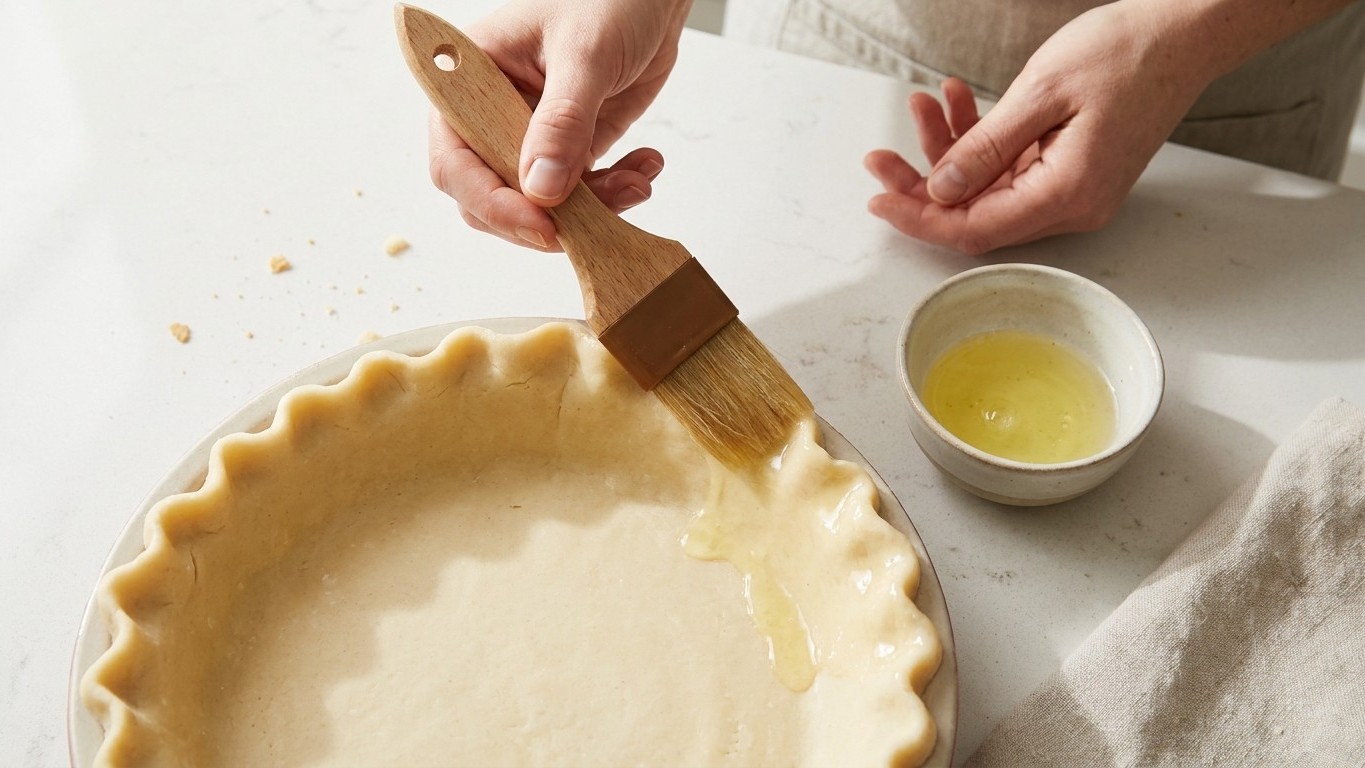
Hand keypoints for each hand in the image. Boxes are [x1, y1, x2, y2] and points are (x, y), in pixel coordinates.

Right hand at [428, 0, 691, 249]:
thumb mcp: (584, 54)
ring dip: (591, 211)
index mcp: (472, 80)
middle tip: (596, 222)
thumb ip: (562, 121)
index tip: (541, 224)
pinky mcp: (572, 146)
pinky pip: (581, 194)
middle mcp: (493, 114)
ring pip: (540, 205)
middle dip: (545, 218)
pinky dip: (613, 195)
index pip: (454, 160)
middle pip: (490, 197)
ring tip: (637, 183)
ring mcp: (532, 134)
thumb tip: (540, 188)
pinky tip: (644, 168)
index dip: (491, 201)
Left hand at [865, 4, 1214, 254]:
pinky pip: (1010, 168)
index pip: (974, 229)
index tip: (878, 200)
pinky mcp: (1070, 170)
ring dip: (949, 152)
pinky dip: (980, 140)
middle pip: (975, 215)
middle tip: (881, 158)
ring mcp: (1072, 189)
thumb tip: (940, 190)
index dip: (920, 219)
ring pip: (988, 189)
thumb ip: (986, 147)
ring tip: (924, 103)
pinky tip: (958, 102)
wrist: (1182, 33)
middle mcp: (1072, 204)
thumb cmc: (1127, 53)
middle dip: (922, 185)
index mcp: (1067, 193)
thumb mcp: (1042, 93)